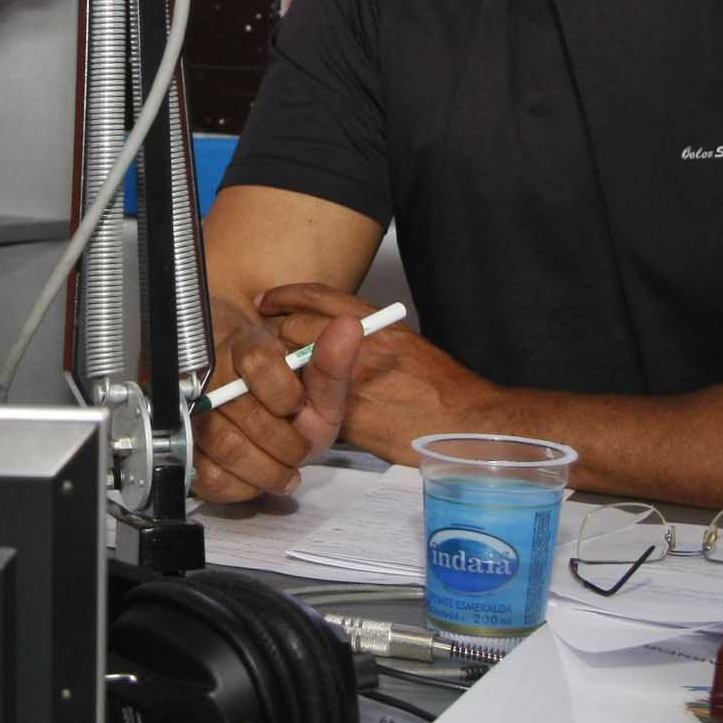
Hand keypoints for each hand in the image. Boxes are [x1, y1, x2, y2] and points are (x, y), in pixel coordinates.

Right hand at [190, 302, 362, 502]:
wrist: (241, 393)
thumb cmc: (280, 387)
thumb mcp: (311, 377)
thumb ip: (331, 363)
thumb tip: (351, 328)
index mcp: (241, 346)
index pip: (260, 365)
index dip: (287, 395)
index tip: (298, 405)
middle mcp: (209, 375)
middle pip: (247, 416)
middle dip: (286, 443)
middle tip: (299, 449)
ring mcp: (190, 412)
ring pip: (227, 446)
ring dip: (267, 469)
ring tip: (285, 469)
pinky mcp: (184, 448)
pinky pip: (209, 476)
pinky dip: (242, 485)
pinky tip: (257, 476)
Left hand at [257, 284, 498, 463]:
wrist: (462, 425)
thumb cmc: (442, 388)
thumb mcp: (406, 344)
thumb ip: (369, 334)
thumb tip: (337, 332)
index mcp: (374, 323)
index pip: (316, 298)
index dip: (285, 296)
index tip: (266, 300)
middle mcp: (358, 346)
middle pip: (294, 328)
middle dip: (274, 334)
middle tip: (261, 342)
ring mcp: (349, 381)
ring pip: (293, 365)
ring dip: (276, 369)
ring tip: (268, 375)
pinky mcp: (344, 416)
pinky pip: (305, 402)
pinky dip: (293, 403)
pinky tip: (288, 407)